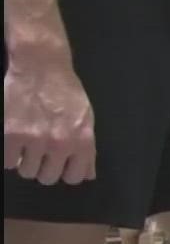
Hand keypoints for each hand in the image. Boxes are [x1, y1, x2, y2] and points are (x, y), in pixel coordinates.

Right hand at [4, 47, 96, 185]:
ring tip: (26, 143)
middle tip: (39, 151)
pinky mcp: (11, 134)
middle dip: (43, 167)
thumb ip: (86, 148)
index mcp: (82, 141)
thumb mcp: (85, 118)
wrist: (41, 66)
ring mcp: (34, 140)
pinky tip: (14, 140)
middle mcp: (60, 144)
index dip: (64, 170)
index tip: (58, 162)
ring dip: (24, 160)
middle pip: (48, 177)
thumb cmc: (65, 90)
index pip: (75, 177)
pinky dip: (9, 154)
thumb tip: (87, 174)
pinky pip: (8, 161)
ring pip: (26, 171)